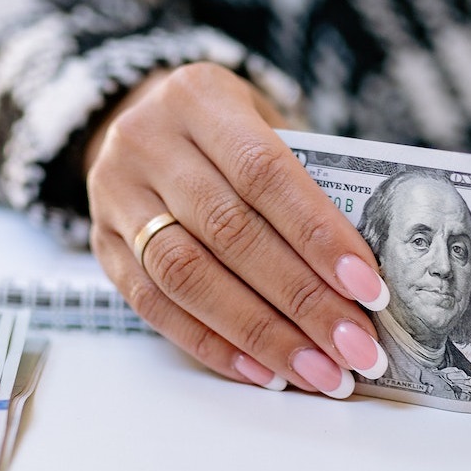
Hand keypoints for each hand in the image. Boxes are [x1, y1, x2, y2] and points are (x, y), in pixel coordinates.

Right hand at [85, 62, 389, 396]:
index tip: (369, 289)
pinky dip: (213, 344)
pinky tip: (263, 371)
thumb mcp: (263, 121)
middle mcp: (148, 142)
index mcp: (198, 98)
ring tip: (318, 372)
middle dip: (301, 300)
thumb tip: (364, 271)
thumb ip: (305, 177)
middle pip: (230, 232)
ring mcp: (115, 195)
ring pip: (187, 276)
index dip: (318, 235)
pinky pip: (153, 305)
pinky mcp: (101, 244)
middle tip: (355, 348)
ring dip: (261, 334)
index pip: (265, 173)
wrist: (136, 116)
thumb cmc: (226, 130)